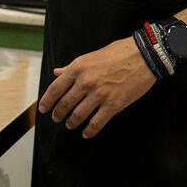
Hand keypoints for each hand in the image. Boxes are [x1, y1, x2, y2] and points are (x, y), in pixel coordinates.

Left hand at [37, 37, 156, 138]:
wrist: (143, 56)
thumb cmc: (117, 53)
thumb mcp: (89, 56)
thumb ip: (72, 67)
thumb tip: (57, 72)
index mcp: (77, 68)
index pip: (55, 88)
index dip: (47, 101)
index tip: (43, 109)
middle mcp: (85, 82)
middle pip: (65, 103)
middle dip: (58, 114)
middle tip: (56, 119)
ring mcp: (99, 94)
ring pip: (78, 115)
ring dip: (72, 122)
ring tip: (69, 125)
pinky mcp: (113, 105)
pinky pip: (97, 122)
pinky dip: (89, 130)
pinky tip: (86, 133)